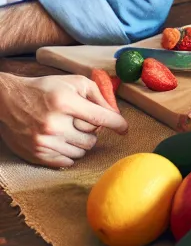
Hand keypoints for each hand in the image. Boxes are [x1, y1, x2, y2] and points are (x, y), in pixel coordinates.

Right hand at [0, 74, 126, 168]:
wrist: (8, 101)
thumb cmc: (46, 89)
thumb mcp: (74, 82)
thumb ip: (98, 95)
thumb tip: (115, 113)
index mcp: (65, 102)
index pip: (100, 118)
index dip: (117, 124)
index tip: (124, 129)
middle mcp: (54, 124)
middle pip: (92, 138)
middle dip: (93, 130)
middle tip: (83, 122)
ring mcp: (43, 142)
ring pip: (81, 152)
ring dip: (82, 142)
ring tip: (71, 130)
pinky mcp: (35, 154)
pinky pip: (66, 162)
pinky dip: (70, 153)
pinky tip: (63, 141)